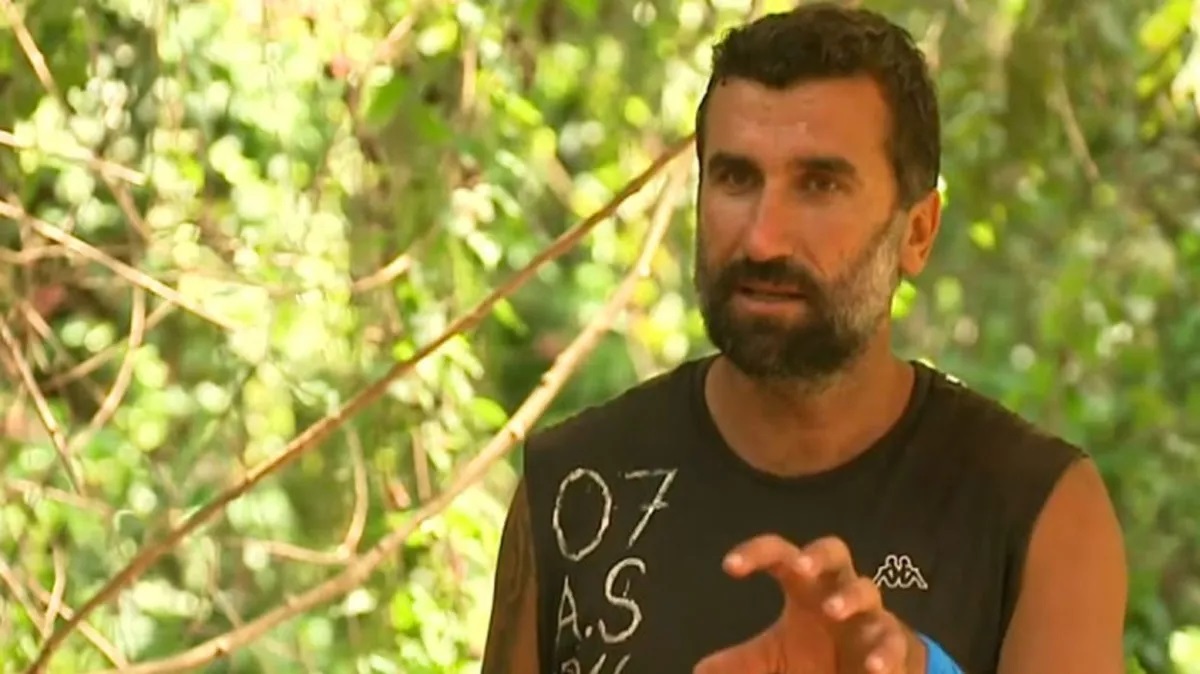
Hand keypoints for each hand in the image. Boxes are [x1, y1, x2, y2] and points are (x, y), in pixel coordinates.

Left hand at [694, 535, 925, 673]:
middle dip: (819, 555)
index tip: (729, 566)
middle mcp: (838, 591)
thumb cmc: (818, 657)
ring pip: (867, 590)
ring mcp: (869, 615)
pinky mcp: (895, 644)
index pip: (781, 556)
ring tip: (833, 610)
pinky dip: (886, 652)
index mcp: (807, 588)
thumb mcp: (776, 659)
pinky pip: (894, 640)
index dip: (757, 553)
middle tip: (801, 567)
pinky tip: (874, 667)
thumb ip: (743, 663)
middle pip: (835, 552)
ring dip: (849, 598)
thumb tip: (700, 671)